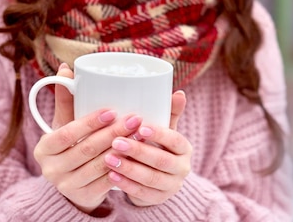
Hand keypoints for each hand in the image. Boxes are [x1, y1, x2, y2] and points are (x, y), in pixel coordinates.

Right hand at [33, 63, 142, 212]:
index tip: (112, 111)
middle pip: (86, 149)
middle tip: (135, 119)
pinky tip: (138, 156)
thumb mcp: (64, 124)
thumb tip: (66, 68)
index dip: (89, 122)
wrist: (73, 182)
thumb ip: (66, 100)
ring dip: (122, 150)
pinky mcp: (84, 197)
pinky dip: (123, 168)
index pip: (67, 133)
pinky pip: (107, 182)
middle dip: (113, 133)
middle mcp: (50, 169)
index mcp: (44, 148)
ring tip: (141, 135)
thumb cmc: (71, 145)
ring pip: (99, 165)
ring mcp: (66, 186)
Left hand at [104, 90, 192, 205]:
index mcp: (184, 148)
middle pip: (161, 160)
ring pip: (150, 178)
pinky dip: (125, 184)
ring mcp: (171, 186)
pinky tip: (111, 175)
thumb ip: (169, 113)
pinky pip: (141, 193)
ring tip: (108, 158)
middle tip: (117, 141)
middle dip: (138, 151)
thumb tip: (179, 92)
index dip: (159, 134)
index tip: (140, 127)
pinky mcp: (158, 199)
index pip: (175, 140)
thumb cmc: (157, 147)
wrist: (157, 179)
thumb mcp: (164, 131)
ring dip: (128, 168)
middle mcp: (182, 168)